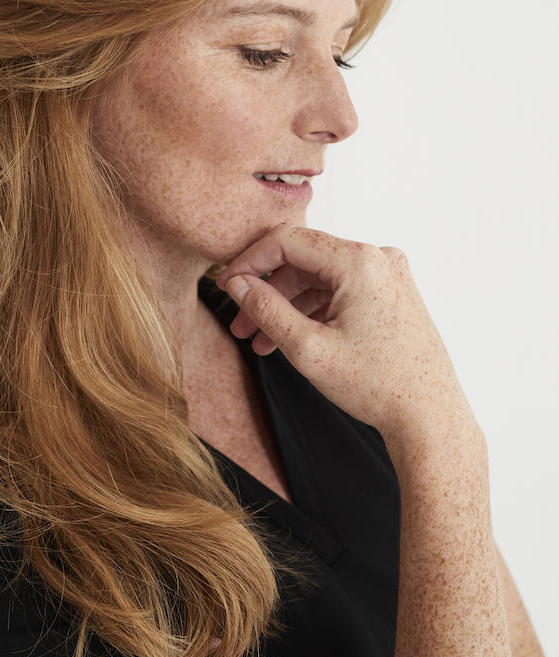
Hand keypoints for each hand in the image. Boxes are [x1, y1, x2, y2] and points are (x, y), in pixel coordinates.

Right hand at [215, 224, 473, 443]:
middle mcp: (378, 259)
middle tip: (240, 322)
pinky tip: (291, 339)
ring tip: (261, 341)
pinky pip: (340, 292)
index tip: (226, 285)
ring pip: (319, 279)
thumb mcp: (307, 348)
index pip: (288, 240)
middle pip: (303, 261)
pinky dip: (313, 312)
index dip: (249, 261)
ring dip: (287, 306)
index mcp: (360, 261)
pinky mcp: (390, 294)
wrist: (429, 416)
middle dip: (266, 292)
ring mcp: (387, 276)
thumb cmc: (379, 385)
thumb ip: (266, 309)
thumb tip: (237, 284)